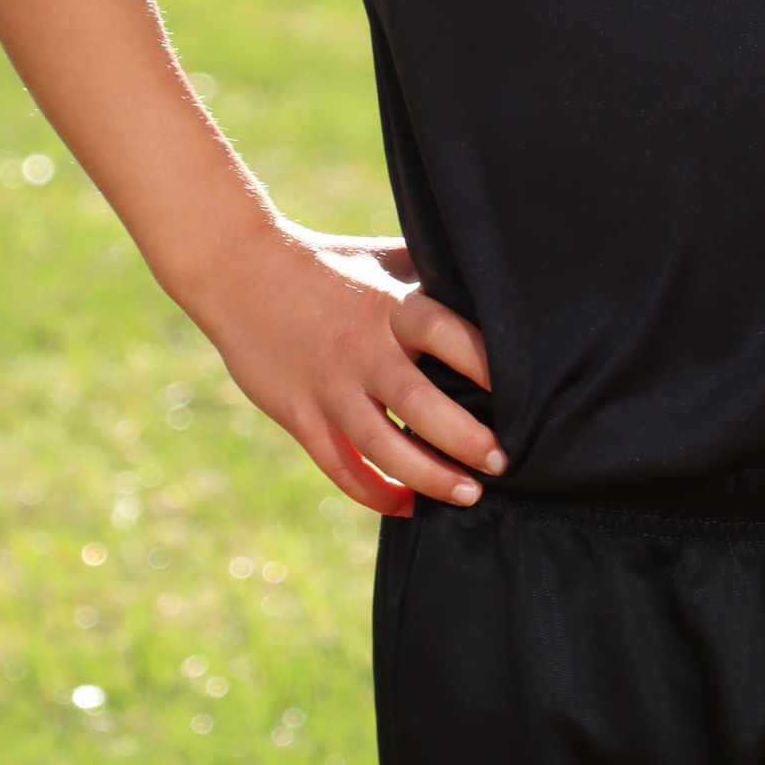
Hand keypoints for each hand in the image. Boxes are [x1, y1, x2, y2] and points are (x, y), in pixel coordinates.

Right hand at [189, 218, 502, 515]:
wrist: (239, 271)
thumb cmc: (325, 261)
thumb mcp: (382, 259)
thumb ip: (429, 276)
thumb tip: (486, 284)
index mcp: (389, 307)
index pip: (446, 335)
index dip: (485, 364)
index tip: (525, 391)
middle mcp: (362, 350)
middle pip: (420, 405)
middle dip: (466, 440)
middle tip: (504, 462)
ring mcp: (328, 387)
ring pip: (382, 447)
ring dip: (428, 477)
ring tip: (468, 494)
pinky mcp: (299, 414)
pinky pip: (340, 465)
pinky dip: (374, 492)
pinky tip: (406, 505)